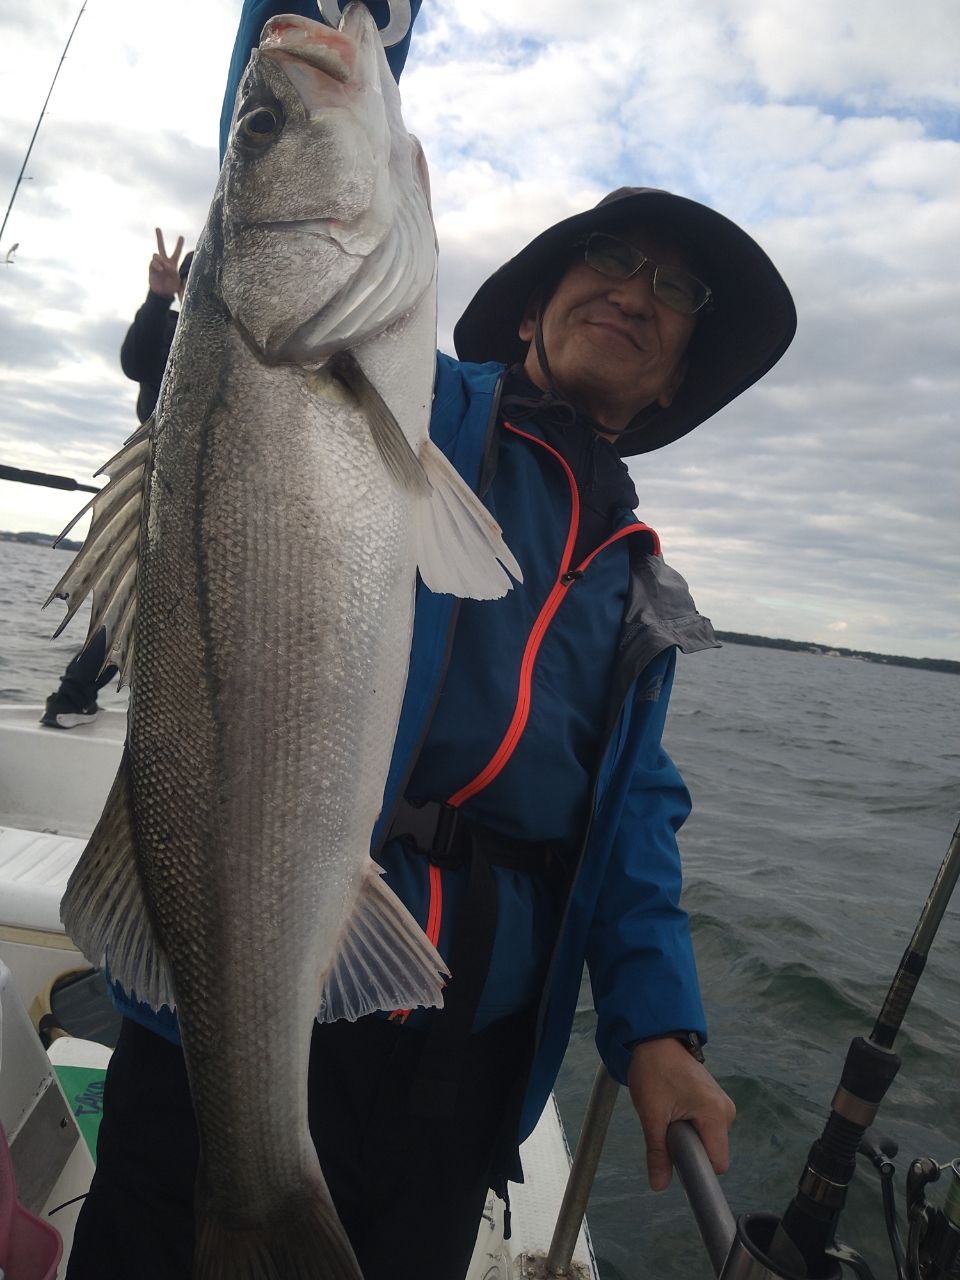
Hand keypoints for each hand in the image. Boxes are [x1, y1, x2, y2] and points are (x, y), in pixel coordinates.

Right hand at [148, 227, 184, 298]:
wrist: (162, 293)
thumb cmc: (171, 286)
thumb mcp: (176, 280)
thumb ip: (173, 271)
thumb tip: (166, 264)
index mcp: (173, 263)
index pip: (176, 252)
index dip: (179, 245)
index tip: (181, 237)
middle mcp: (164, 261)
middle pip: (161, 247)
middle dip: (159, 238)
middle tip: (157, 228)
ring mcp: (157, 264)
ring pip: (156, 254)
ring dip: (160, 259)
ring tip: (163, 267)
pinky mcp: (151, 269)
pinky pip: (152, 263)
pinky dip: (156, 265)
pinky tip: (160, 269)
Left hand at [627, 1036, 735, 1191]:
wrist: (654, 1039)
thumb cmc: (653, 1071)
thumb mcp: (652, 1115)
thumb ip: (658, 1153)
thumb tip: (659, 1186)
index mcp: (716, 1114)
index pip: (717, 1163)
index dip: (697, 1169)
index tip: (675, 1161)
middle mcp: (726, 1110)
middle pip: (712, 1151)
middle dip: (689, 1149)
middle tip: (666, 1128)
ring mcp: (721, 1104)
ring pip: (707, 1139)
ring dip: (687, 1136)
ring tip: (668, 1113)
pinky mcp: (714, 1099)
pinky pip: (705, 1125)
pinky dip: (689, 1124)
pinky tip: (674, 1108)